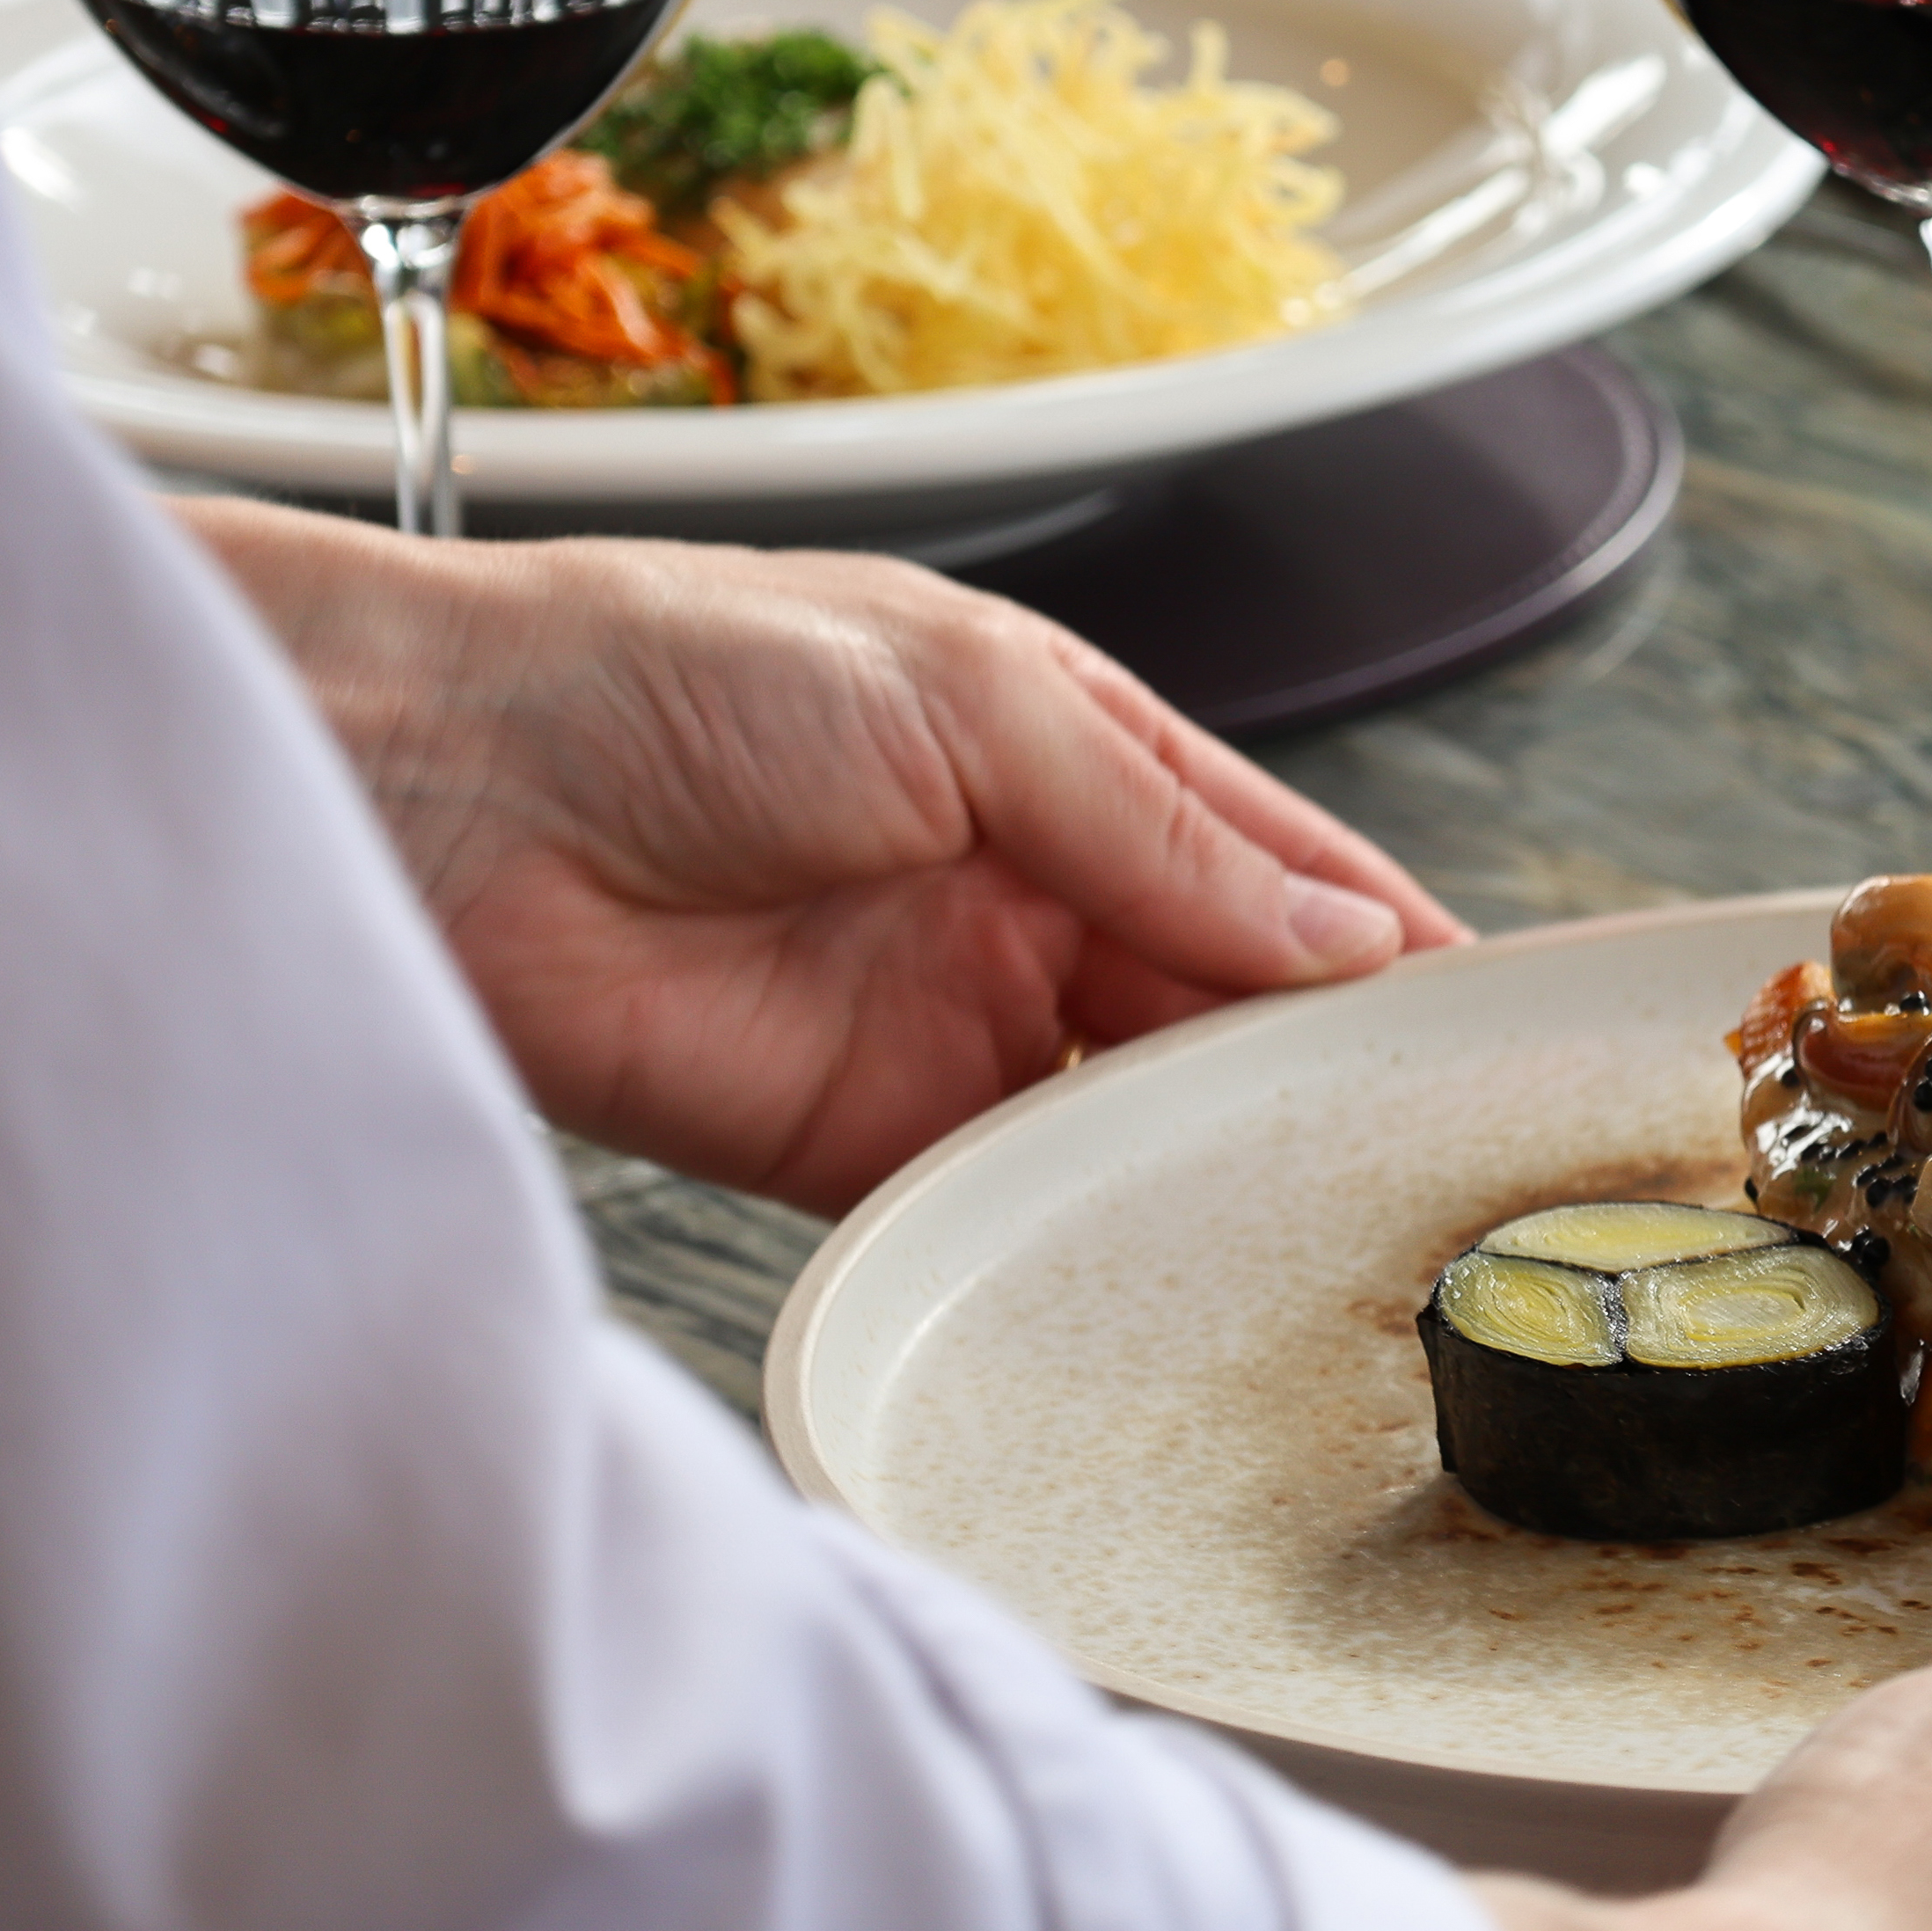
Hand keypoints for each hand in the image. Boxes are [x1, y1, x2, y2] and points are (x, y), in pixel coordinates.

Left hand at [176, 504, 1463, 1206]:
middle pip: (1218, 1005)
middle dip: (1318, 1071)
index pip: (1267, 861)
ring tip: (1337, 1220)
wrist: (442, 787)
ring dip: (1217, 1164)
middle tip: (1440, 1152)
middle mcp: (1014, 891)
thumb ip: (1152, 832)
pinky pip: (1002, 1206)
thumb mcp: (965, 701)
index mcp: (1057, 754)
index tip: (1489, 1019)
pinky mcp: (849, 1141)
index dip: (1378, 938)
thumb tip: (1331, 933)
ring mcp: (939, 1021)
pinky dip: (1083, 1238)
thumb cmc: (664, 666)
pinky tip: (1166, 1264)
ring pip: (1128, 1117)